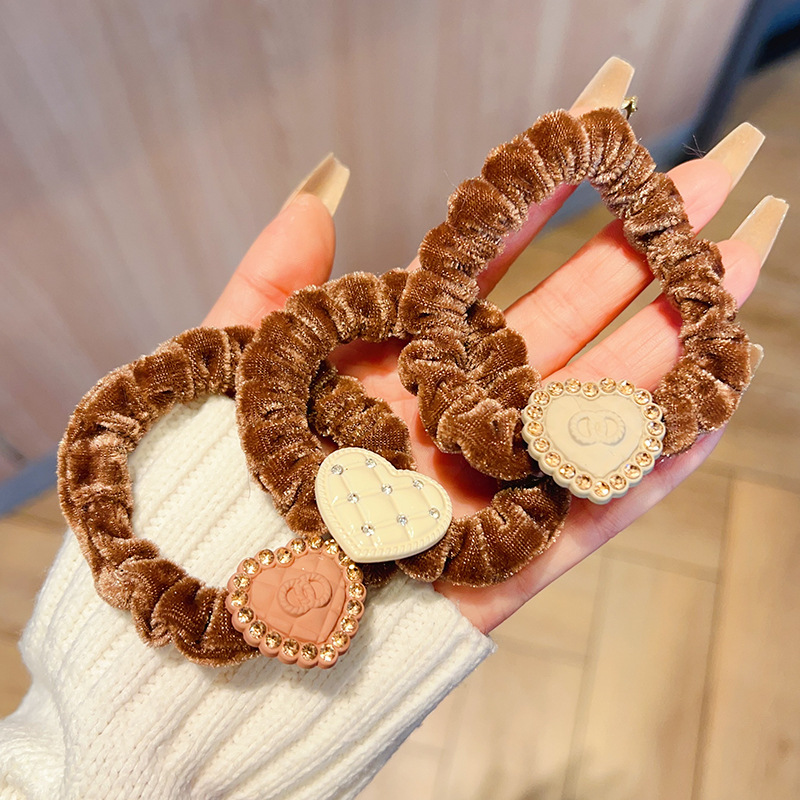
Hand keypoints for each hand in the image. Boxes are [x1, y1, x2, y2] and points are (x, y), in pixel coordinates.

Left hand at [204, 59, 781, 635]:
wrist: (210, 614)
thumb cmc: (206, 490)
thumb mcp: (234, 372)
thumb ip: (273, 280)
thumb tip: (322, 183)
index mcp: (399, 368)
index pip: (489, 272)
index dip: (547, 207)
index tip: (600, 142)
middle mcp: (452, 421)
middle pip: (561, 331)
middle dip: (638, 260)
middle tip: (710, 190)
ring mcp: (482, 492)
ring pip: (590, 413)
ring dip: (666, 351)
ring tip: (733, 280)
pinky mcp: (501, 570)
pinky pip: (588, 517)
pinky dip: (647, 471)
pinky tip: (702, 416)